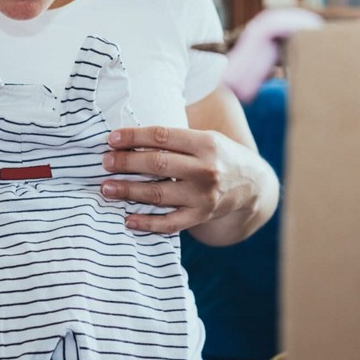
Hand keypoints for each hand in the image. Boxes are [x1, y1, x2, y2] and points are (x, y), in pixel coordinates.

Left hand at [99, 125, 270, 236]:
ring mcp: (203, 196)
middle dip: (126, 162)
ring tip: (107, 188)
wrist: (253, 185)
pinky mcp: (201, 216)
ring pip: (158, 194)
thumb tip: (130, 138)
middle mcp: (206, 170)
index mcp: (206, 143)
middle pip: (157, 164)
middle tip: (105, 162)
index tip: (112, 139)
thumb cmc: (220, 156)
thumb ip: (175, 139)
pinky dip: (147, 223)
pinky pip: (169, 223)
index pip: (162, 136)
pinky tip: (128, 219)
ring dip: (128, 190)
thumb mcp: (207, 139)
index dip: (133, 137)